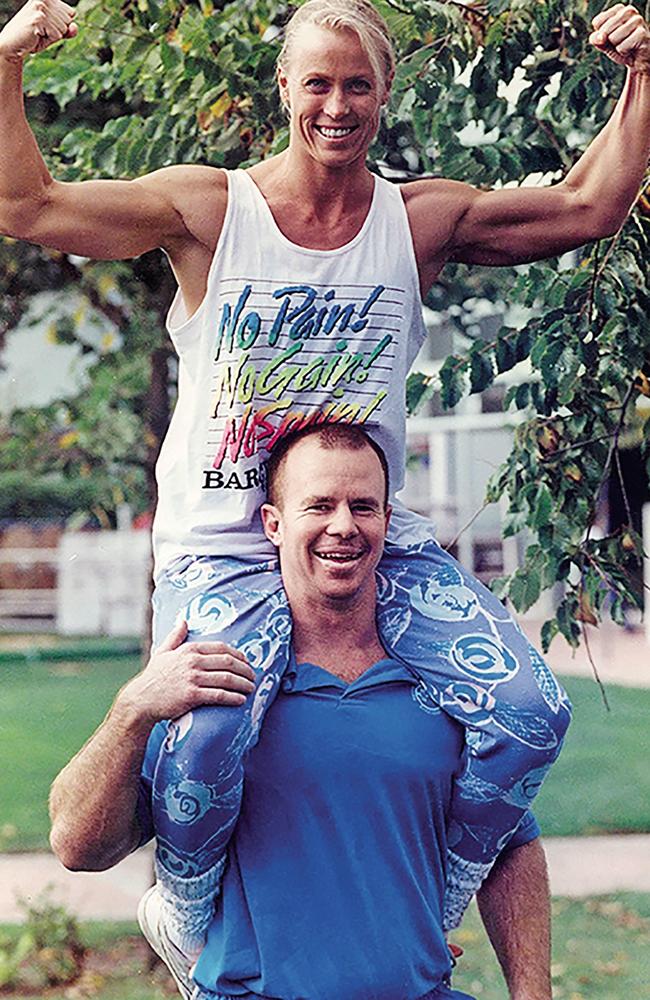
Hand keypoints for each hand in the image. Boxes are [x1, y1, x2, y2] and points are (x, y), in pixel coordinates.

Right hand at [0, 0, 76, 61]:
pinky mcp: (39, 18)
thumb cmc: (34, 37)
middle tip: (41, 30)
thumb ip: (67, 29)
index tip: (46, 25)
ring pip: (63, 29)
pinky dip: (48, 40)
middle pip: (68, 21)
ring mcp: (41, 7)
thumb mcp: (54, 32)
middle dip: (57, 31)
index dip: (61, 24)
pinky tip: (36, 36)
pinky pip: (57, 35)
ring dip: (52, 36)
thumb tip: (75, 27)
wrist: (14, 44)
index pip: (71, 13)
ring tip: (38, 33)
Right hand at [119, 620, 255, 723]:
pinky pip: (219, 695)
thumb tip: (182, 621)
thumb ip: (175, 637)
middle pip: (228, 662)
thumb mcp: (162, 652)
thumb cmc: (153, 677)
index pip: (222, 648)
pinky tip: (242, 700)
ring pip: (227, 679)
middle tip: (253, 676)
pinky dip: (233, 697)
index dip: (238, 655)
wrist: (141, 700)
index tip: (247, 661)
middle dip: (245, 669)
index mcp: (189, 649)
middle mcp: (192, 661)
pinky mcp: (192, 695)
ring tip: (251, 688)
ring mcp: (192, 678)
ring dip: (243, 683)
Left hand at [590, 4, 649, 74]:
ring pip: (613, 38)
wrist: (638, 60)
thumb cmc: (621, 47)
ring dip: (617, 47)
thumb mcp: (604, 43)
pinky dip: (624, 53)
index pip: (597, 22)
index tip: (611, 37)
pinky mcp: (642, 33)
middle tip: (620, 42)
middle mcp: (629, 11)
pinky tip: (632, 49)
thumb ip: (595, 38)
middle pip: (604, 30)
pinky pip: (622, 47)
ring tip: (627, 45)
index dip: (600, 35)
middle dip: (609, 42)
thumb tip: (600, 37)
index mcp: (618, 9)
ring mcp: (637, 21)